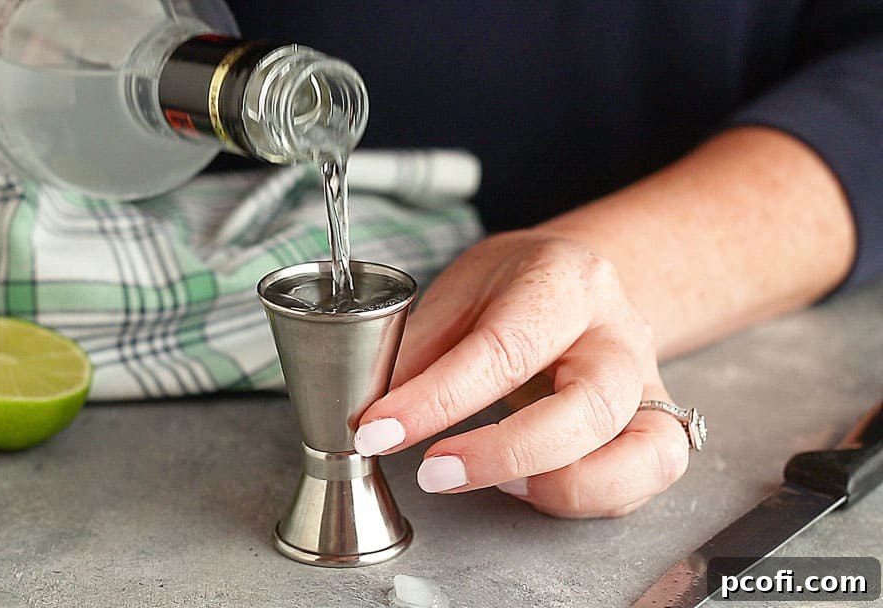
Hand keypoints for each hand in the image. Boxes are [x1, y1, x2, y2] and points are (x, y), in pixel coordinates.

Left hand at [353, 231, 689, 517]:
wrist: (578, 279)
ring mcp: (647, 383)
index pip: (504, 348)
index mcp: (565, 282)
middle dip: (503, 452)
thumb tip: (371, 411)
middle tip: (432, 472)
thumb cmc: (515, 287)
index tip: (380, 429)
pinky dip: (589, 497)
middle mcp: (619, 333)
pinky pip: (647, 477)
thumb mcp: (460, 291)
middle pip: (587, 407)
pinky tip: (530, 485)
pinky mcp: (659, 424)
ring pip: (642, 452)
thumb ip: (419, 348)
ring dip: (557, 486)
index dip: (437, 399)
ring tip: (491, 481)